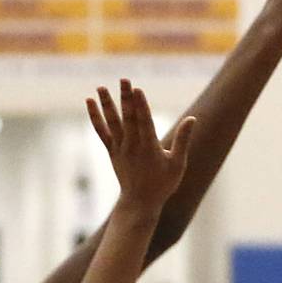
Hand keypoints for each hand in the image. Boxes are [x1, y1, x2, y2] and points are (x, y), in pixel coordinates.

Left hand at [86, 79, 195, 210]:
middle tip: (123, 80)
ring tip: (100, 87)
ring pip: (112, 123)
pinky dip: (95, 117)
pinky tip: (89, 102)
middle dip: (125, 98)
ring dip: (106, 104)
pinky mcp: (112, 151)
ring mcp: (120, 149)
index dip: (140, 106)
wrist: (140, 202)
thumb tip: (192, 118)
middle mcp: (132, 147)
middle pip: (128, 118)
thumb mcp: (178, 164)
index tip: (137, 90)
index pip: (144, 123)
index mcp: (150, 149)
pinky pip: (102, 131)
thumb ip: (183, 140)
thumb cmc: (163, 183)